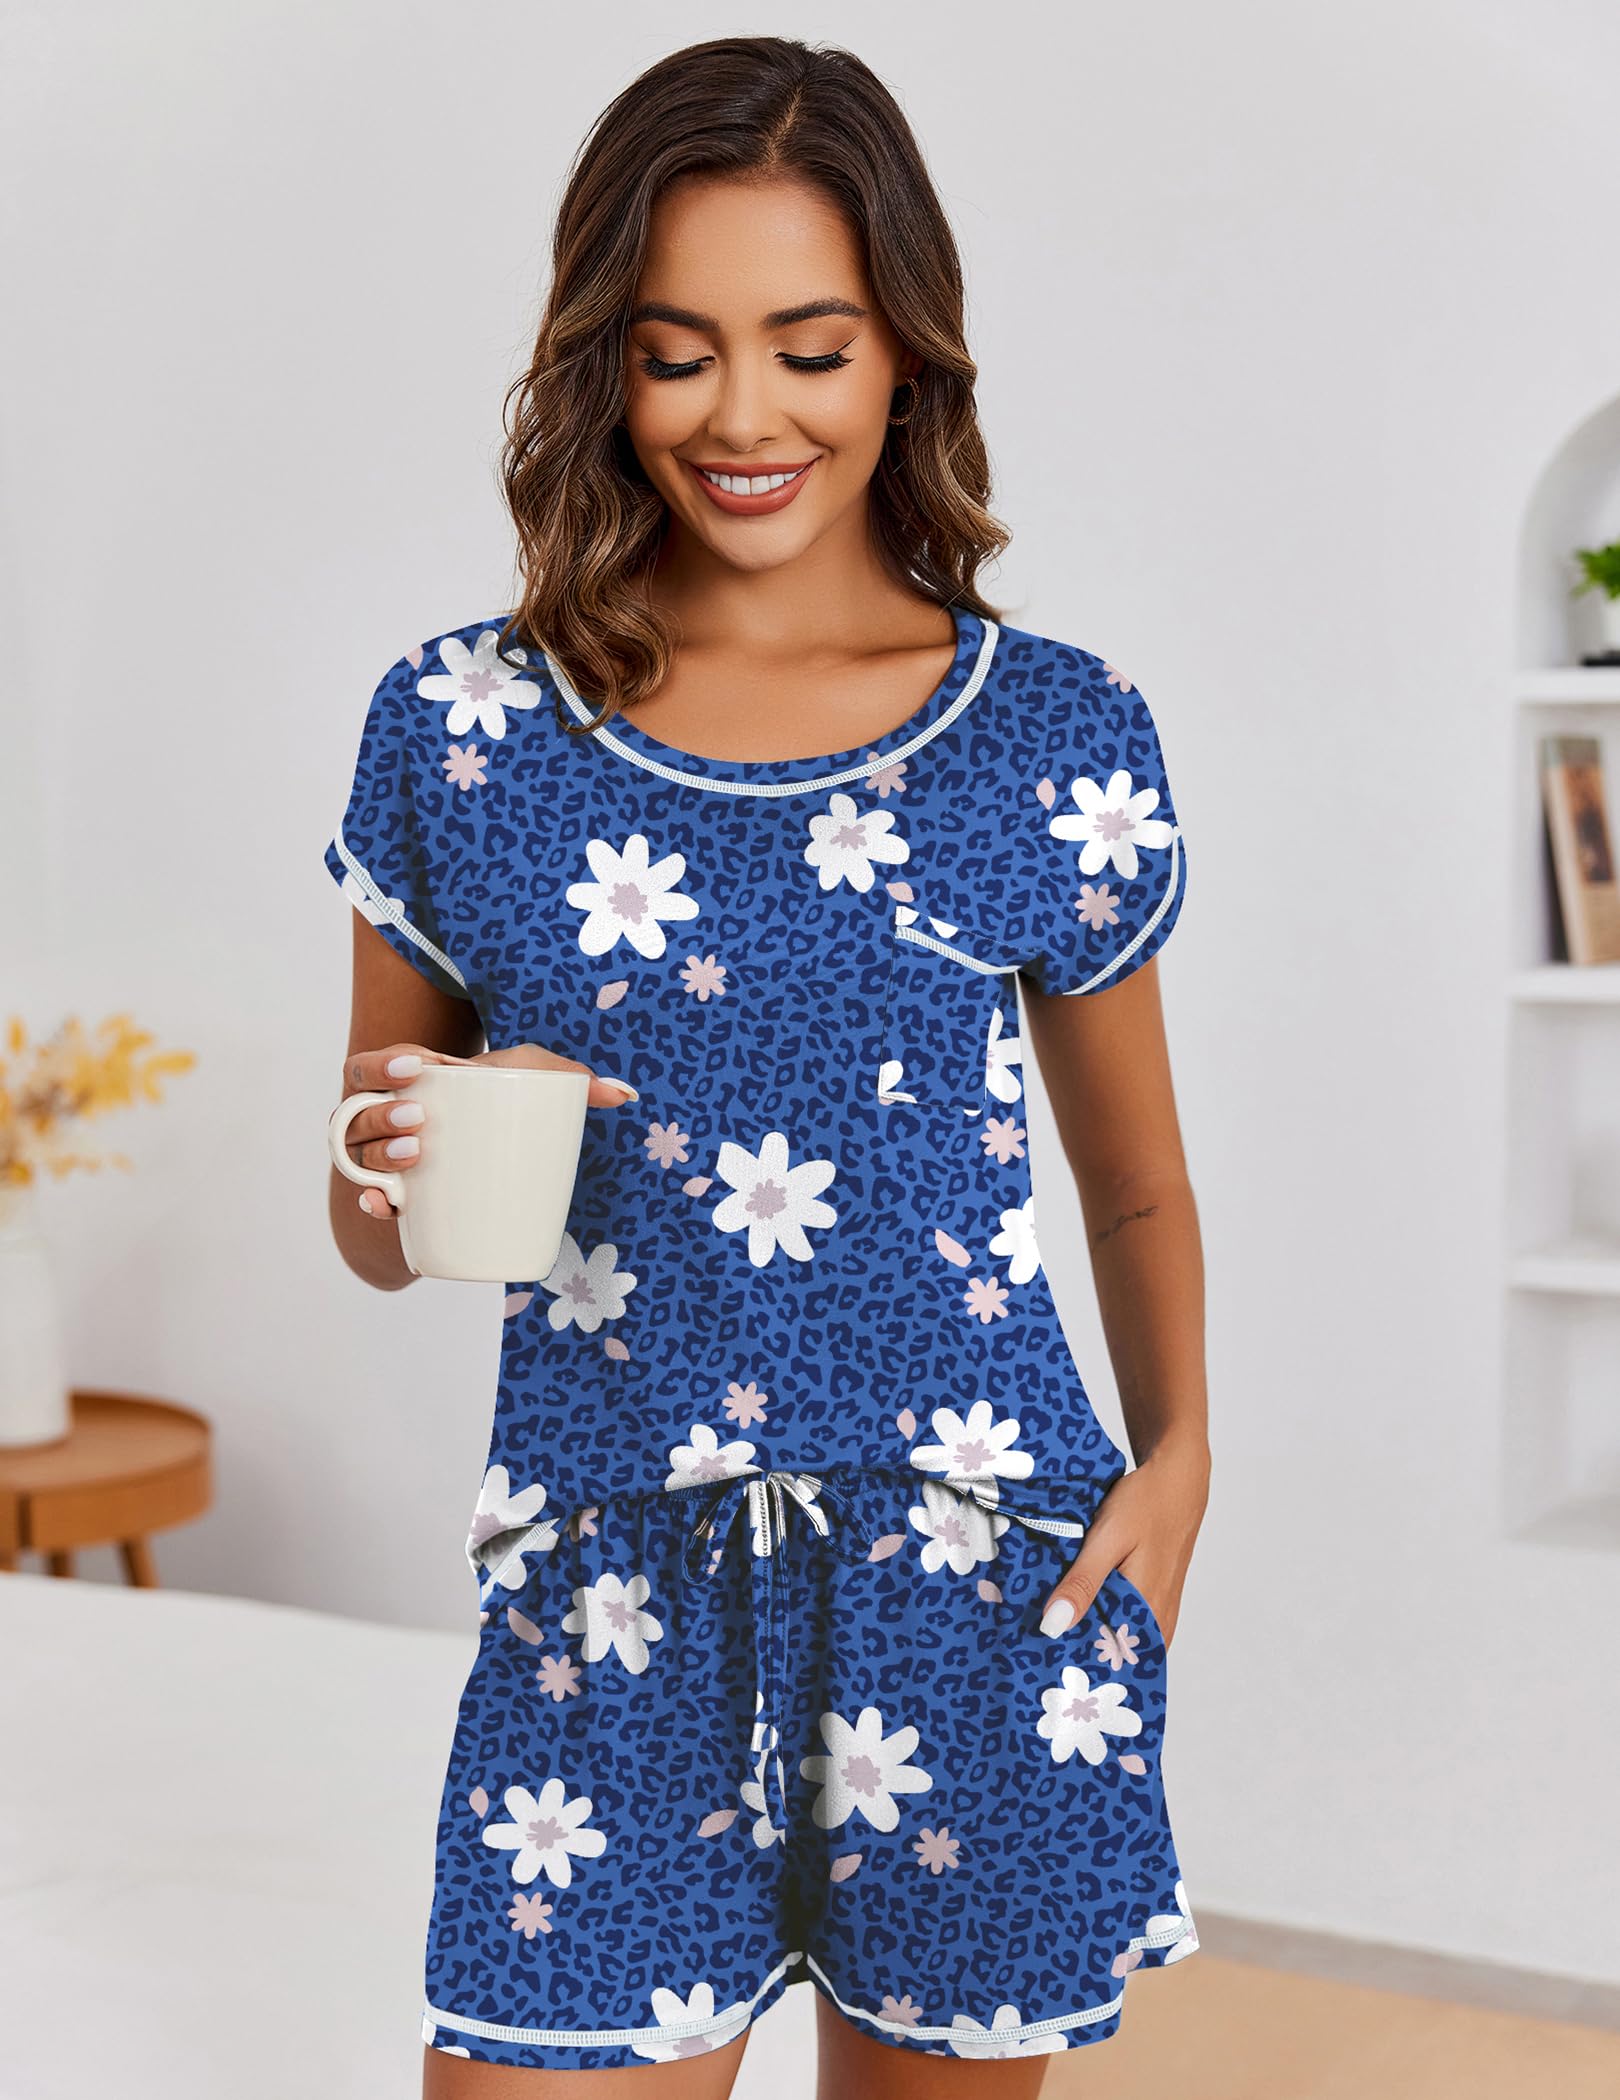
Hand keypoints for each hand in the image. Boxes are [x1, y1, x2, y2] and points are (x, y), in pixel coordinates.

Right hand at [341, 1042, 639, 1220]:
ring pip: (357, 1157)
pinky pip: (367, 1202)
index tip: (420, 1067)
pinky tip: (386, 1205)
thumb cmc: (494, 1113)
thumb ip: (565, 1079)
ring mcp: (381, 1161)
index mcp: (403, 1083)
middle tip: (422, 1121)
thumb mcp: (524, 1085)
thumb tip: (624, 1094)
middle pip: (355, 1113)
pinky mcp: (392, 1201)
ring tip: (417, 1154)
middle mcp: (381, 1120)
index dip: (384, 1065)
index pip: (372, 1066)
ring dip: (379, 1155)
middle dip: (381, 1115)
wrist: (475, 1174)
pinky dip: (372, 1204)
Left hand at [1036, 1441, 1208, 1649]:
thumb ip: (1083, 1582)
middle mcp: (1158, 1622)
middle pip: (1111, 1654)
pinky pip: (1126, 1625)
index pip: (1106, 1662)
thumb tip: (1054, 1625)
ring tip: (1047, 1632)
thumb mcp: (1108, 1538)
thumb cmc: (1147, 1504)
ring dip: (1088, 1636)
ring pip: (1118, 1640)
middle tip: (1032, 1648)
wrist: (1177, 1480)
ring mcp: (1160, 1613)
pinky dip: (1102, 1621)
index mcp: (1146, 1613)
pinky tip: (1075, 1611)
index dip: (1071, 1663)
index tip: (1035, 1662)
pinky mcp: (1156, 1601)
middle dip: (1075, 1652)